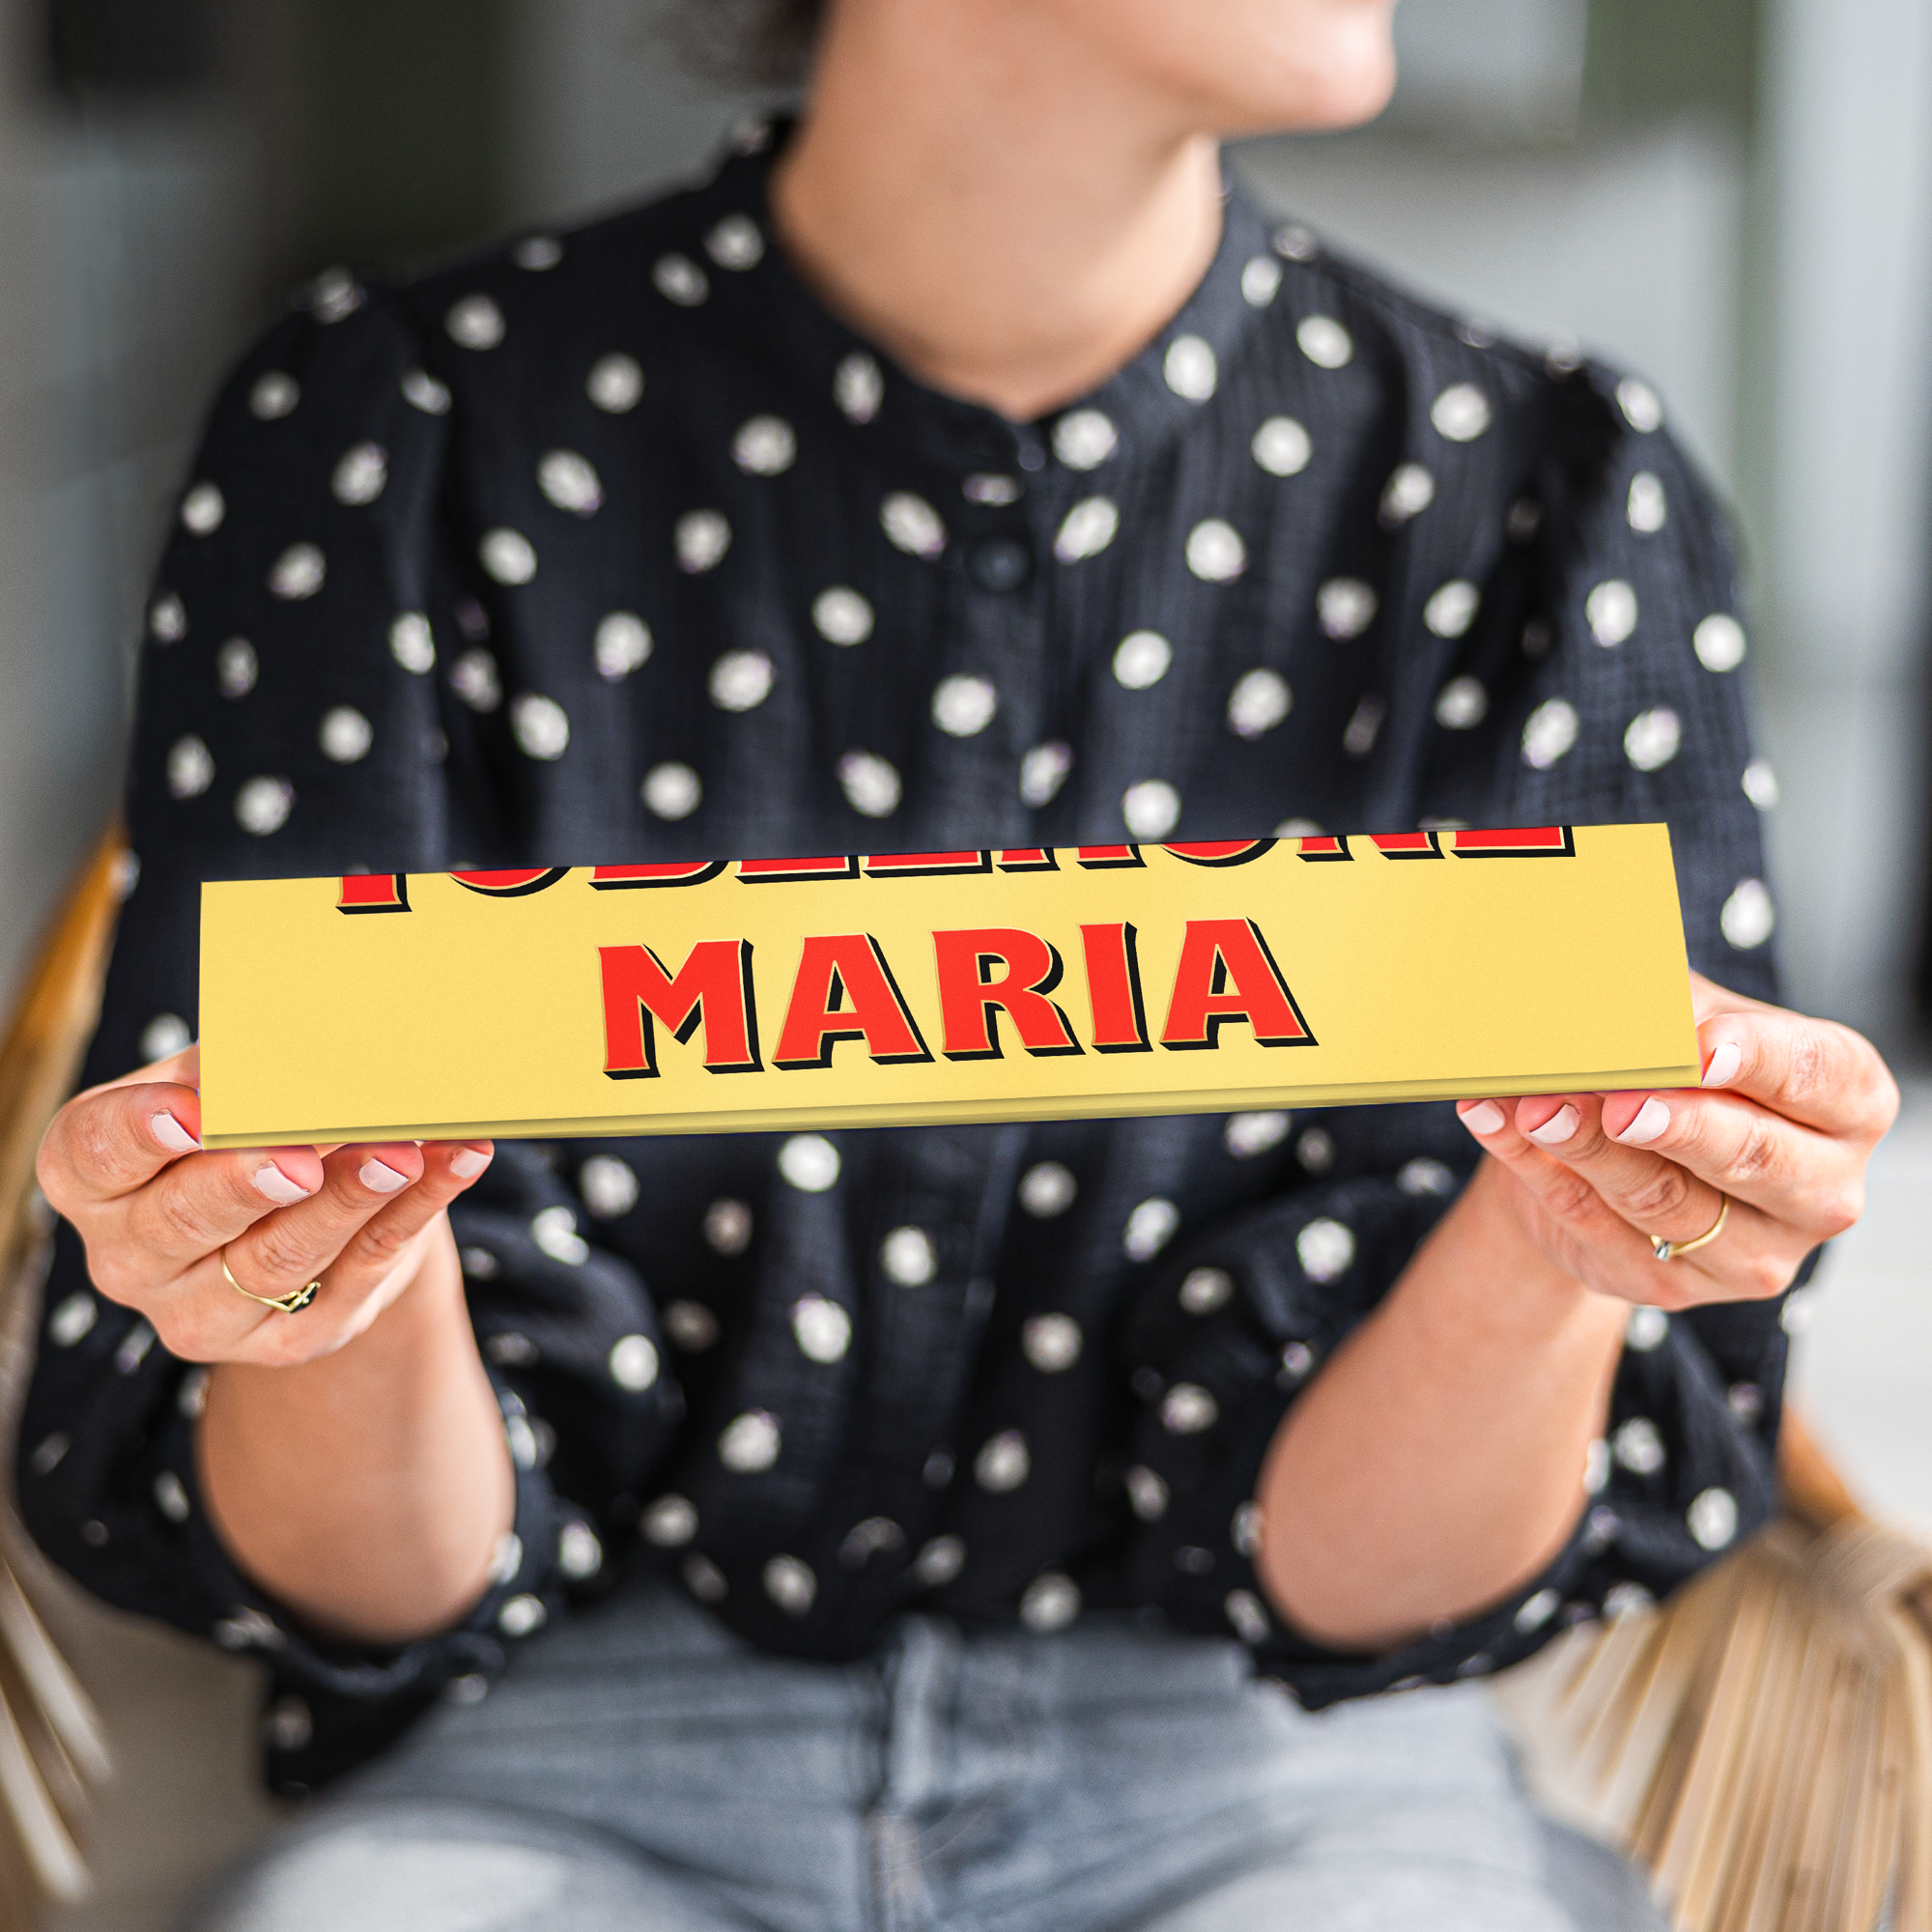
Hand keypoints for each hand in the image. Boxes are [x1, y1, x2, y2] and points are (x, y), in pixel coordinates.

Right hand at [37, 1041, 494, 1365]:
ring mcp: (199, 1312)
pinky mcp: (282, 1341)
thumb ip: (252, 1065)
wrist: (310, 1201)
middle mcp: (129, 1257)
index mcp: (93, 1177)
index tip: (193, 1113)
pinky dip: (408, 1217)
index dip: (141, 1133)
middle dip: (250, 1181)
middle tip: (304, 1152)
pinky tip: (451, 1165)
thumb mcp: (234, 1078)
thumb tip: (314, 1042)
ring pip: (275, 1259)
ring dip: (347, 1199)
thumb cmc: (252, 1118)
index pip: (95, 1155)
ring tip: (401, 1153)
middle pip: (182, 1221)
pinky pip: (352, 1279)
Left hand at [1454, 973, 1897, 1309]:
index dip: (1761, 1060)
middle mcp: (1819, 1187)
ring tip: (1536, 1105)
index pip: (1819, 1076)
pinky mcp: (1673, 1285)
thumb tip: (1602, 993)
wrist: (1613, 1145)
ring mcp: (1754, 1251)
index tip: (1703, 1047)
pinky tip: (1496, 1121)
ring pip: (1663, 1200)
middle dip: (1679, 1124)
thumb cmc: (1670, 1065)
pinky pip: (1595, 1225)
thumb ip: (1663, 1006)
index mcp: (1847, 1103)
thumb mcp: (1681, 1015)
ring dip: (1588, 1148)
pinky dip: (1537, 1170)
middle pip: (1753, 1157)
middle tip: (1618, 1100)